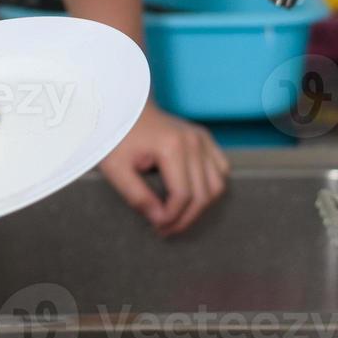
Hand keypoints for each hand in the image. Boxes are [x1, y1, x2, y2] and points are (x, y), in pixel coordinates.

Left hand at [98, 102, 228, 236]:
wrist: (123, 107)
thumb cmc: (117, 137)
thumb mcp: (117, 169)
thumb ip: (137, 197)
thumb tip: (160, 220)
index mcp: (172, 147)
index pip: (183, 195)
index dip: (172, 217)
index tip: (156, 227)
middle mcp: (194, 142)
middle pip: (203, 195)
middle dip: (185, 218)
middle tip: (166, 230)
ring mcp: (202, 138)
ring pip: (217, 185)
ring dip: (201, 206)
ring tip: (178, 217)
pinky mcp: (204, 137)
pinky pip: (220, 168)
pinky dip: (211, 186)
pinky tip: (191, 195)